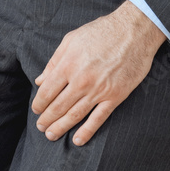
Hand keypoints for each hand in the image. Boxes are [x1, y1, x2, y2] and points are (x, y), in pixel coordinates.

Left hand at [31, 1, 166, 146]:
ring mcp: (99, 90)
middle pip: (59, 106)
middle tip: (40, 127)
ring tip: (51, 135)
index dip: (39, 103)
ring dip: (61, 127)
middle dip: (47, 119)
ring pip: (75, 115)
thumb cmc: (101, 31)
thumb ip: (55, 61)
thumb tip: (41, 80)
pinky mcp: (115, 96)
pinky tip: (78, 140)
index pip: (48, 91)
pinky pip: (98, 118)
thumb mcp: (72, 39)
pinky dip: (87, 131)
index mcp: (68, 64)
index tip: (36, 110)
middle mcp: (81, 80)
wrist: (133, 31)